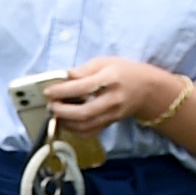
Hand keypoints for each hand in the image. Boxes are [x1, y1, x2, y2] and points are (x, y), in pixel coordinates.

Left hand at [40, 55, 169, 133]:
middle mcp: (112, 99)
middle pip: (84, 112)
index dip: (62, 91)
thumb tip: (64, 76)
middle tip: (51, 105)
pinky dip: (75, 130)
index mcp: (110, 79)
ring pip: (86, 126)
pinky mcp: (110, 123)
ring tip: (56, 113)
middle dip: (62, 111)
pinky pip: (90, 132)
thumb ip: (84, 70)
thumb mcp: (105, 62)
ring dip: (66, 122)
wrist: (147, 89)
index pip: (83, 87)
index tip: (48, 91)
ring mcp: (112, 114)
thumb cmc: (123, 72)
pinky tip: (67, 122)